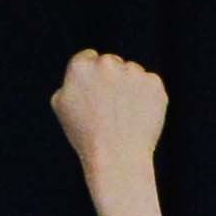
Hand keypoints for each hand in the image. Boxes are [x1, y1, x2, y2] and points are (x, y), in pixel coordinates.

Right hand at [50, 49, 169, 168]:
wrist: (117, 157)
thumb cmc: (86, 135)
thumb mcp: (62, 107)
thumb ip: (70, 81)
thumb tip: (82, 72)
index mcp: (81, 67)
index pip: (88, 58)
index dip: (91, 77)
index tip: (95, 93)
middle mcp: (107, 64)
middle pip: (111, 63)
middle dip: (111, 79)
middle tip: (110, 108)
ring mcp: (132, 72)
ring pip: (132, 73)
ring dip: (130, 87)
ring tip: (123, 116)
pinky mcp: (153, 83)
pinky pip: (149, 84)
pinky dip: (147, 97)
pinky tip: (138, 116)